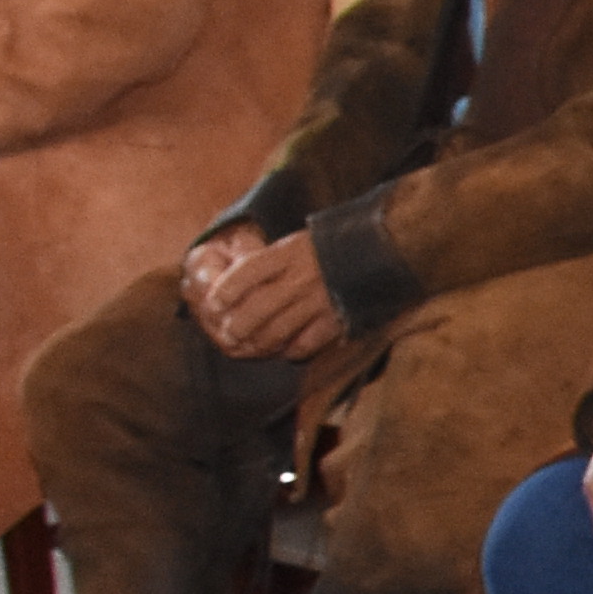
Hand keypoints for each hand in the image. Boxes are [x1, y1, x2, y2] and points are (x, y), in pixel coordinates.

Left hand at [182, 226, 348, 363]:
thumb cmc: (330, 247)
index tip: (213, 303)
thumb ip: (270, 262)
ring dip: (259, 342)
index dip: (225, 290)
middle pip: (257, 308)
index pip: (247, 272)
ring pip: (278, 330)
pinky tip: (286, 350)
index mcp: (289, 253)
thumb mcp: (297, 243)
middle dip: (237, 326)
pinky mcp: (336, 319)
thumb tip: (234, 283)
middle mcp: (300, 277)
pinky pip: (306, 343)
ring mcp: (319, 300)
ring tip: (250, 346)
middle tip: (229, 334)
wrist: (379, 250)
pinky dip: (292, 350)